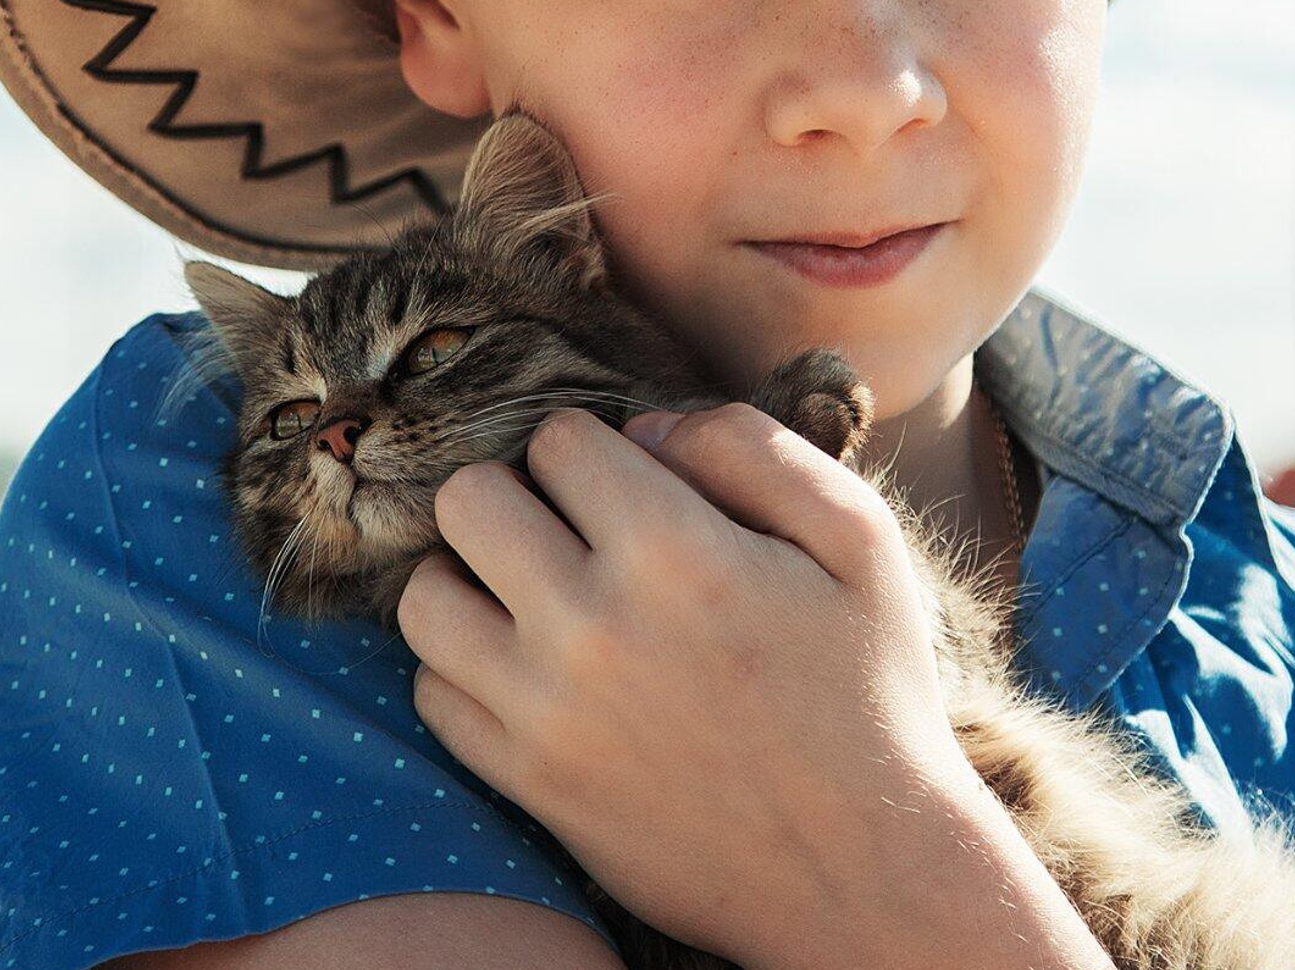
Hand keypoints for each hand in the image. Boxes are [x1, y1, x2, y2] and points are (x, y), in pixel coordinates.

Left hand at [397, 403, 975, 967]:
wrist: (862, 865)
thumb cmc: (869, 689)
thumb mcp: (859, 539)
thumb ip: (753, 449)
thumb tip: (643, 428)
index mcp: (675, 551)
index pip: (558, 440)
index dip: (597, 448)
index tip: (634, 487)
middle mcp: (590, 625)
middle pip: (466, 500)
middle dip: (518, 494)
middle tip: (572, 529)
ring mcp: (546, 710)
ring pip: (426, 597)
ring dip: (473, 578)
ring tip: (534, 592)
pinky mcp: (528, 781)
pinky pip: (434, 692)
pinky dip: (467, 667)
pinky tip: (533, 667)